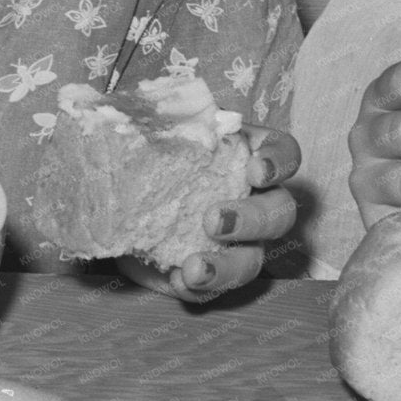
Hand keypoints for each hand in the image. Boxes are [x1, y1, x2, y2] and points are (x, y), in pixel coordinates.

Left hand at [118, 124, 300, 302]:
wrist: (116, 207)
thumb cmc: (144, 160)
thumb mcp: (147, 136)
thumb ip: (152, 122)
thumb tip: (133, 110)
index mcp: (245, 156)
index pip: (284, 153)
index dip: (278, 162)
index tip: (255, 170)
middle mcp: (254, 200)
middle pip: (280, 213)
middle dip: (253, 219)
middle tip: (213, 221)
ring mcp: (239, 243)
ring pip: (254, 260)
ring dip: (228, 266)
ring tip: (194, 268)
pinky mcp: (213, 275)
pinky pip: (218, 290)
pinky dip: (199, 288)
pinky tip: (177, 280)